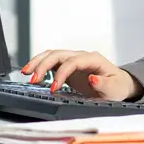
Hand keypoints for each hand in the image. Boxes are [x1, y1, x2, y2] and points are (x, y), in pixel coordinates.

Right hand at [22, 49, 141, 101]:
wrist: (118, 85)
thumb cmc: (117, 87)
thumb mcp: (114, 89)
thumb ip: (104, 84)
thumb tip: (92, 78)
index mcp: (93, 59)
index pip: (72, 61)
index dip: (61, 74)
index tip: (54, 88)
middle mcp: (81, 56)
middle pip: (58, 54)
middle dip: (43, 65)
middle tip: (32, 79)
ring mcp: (73, 60)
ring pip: (52, 55)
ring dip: (38, 62)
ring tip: (26, 73)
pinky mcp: (68, 67)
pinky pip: (52, 62)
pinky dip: (41, 66)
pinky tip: (32, 74)